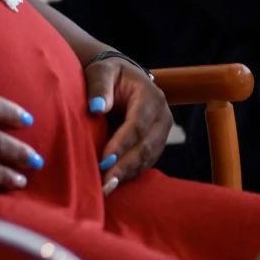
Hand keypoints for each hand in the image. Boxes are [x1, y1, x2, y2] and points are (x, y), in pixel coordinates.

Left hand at [85, 55, 172, 195]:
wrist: (122, 78)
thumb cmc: (108, 74)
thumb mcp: (101, 71)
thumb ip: (99, 86)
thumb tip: (97, 108)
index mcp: (151, 97)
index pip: (138, 125)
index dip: (122, 144)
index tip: (104, 160)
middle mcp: (162, 117)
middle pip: (146, 146)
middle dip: (125, 166)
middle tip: (106, 183)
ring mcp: (161, 133)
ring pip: (148, 158)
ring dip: (128, 174)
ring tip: (107, 188)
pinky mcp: (155, 145)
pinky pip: (145, 162)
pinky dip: (130, 174)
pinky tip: (114, 184)